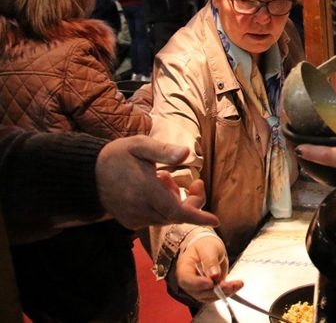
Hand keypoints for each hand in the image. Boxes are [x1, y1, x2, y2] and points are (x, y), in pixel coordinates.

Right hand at [95, 135, 219, 229]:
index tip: (215, 220)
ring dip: (176, 202)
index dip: (198, 216)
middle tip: (196, 183)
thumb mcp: (140, 145)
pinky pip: (156, 219)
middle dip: (192, 201)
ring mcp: (134, 218)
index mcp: (145, 190)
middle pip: (177, 215)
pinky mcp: (131, 222)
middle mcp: (140, 209)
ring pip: (168, 218)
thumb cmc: (118, 155)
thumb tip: (187, 153)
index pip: (177, 211)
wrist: (88, 173)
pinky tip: (156, 189)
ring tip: (165, 178)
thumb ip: (164, 151)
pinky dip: (164, 208)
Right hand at [176, 236, 243, 302]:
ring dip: (223, 293)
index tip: (210, 283)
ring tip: (236, 285)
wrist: (210, 249)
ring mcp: (198, 288)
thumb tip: (214, 275)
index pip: (186, 280)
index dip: (197, 284)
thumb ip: (210, 260)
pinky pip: (217, 295)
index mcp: (184, 268)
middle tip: (228, 286)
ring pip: (209, 296)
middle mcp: (189, 282)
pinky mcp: (209, 291)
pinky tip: (237, 285)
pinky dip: (228, 292)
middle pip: (198, 292)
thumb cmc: (205, 246)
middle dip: (214, 291)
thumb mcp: (208, 248)